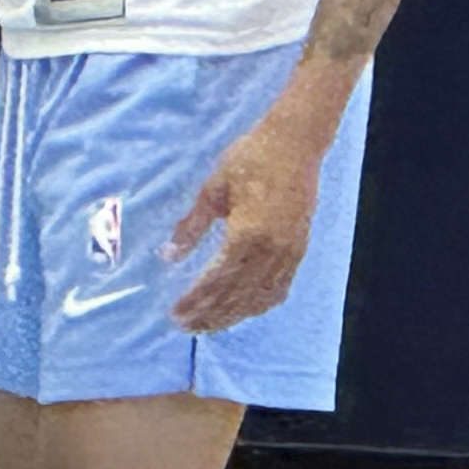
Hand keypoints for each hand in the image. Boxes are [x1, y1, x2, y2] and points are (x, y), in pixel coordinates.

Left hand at [165, 94, 333, 332]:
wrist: (296, 142)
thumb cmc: (251, 158)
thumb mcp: (213, 188)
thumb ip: (192, 225)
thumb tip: (169, 255)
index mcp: (249, 233)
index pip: (217, 278)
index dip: (195, 299)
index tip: (175, 312)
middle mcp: (272, 250)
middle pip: (237, 294)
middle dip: (209, 313)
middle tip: (184, 326)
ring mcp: (289, 253)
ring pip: (259, 297)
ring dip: (232, 314)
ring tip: (207, 325)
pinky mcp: (298, 250)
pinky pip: (279, 288)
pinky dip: (259, 304)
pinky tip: (243, 311)